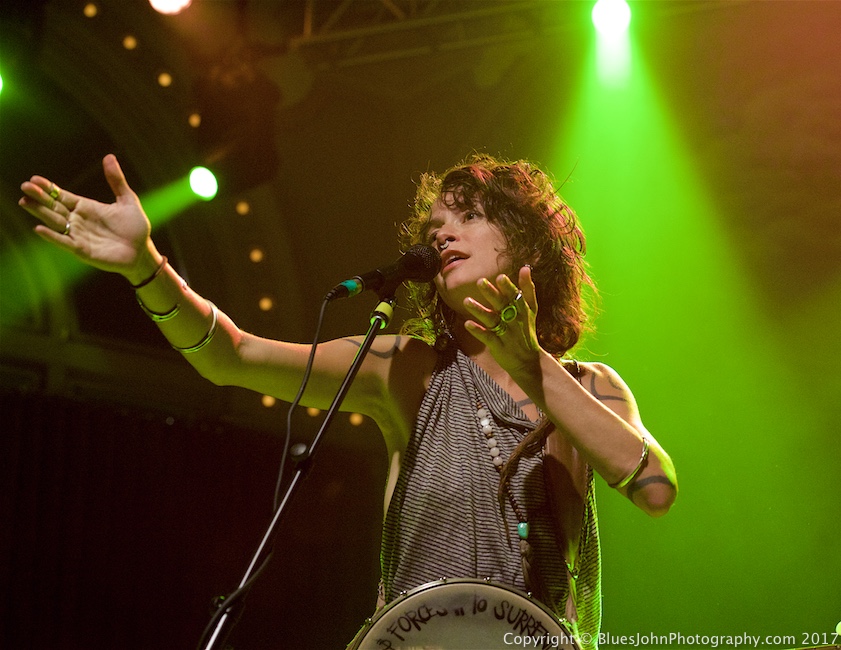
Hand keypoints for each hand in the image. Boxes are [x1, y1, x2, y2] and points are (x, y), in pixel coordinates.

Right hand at [19, 154, 156, 281]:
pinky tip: (39, 229)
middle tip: (25, 187)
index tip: (34, 179)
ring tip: (25, 202)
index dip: (48, 188)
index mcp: (86, 207)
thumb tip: (109, 156)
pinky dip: (52, 236)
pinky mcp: (82, 250)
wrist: (142, 252)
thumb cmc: (135, 228)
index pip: (62, 196)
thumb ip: (116, 180)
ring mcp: (78, 235)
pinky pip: (64, 242)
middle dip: (39, 197)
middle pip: (54, 207)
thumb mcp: (127, 200)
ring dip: (40, 213)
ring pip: (55, 222)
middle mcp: (78, 220)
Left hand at [463, 266, 541, 371]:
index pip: (515, 296)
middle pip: (502, 306)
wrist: (529, 361)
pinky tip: (466, 323)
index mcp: (522, 310)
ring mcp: (506, 334)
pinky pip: (487, 337)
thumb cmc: (527, 330)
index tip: (500, 277)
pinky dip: (478, 331)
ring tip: (466, 300)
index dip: (508, 288)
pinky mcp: (498, 346)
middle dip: (492, 294)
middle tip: (479, 281)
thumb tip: (526, 267)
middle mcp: (514, 321)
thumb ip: (528, 289)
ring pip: (492, 320)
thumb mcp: (531, 310)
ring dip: (479, 310)